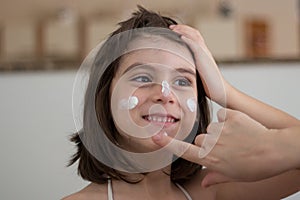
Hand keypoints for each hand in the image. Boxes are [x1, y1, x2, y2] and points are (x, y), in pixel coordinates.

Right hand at [152, 108, 282, 185]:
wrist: (275, 149)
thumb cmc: (257, 165)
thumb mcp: (235, 176)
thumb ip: (215, 177)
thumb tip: (205, 182)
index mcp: (210, 159)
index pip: (183, 150)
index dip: (168, 143)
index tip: (155, 137)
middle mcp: (211, 143)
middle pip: (200, 139)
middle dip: (209, 142)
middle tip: (228, 147)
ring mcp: (219, 128)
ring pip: (212, 127)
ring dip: (221, 131)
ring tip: (238, 137)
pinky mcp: (229, 116)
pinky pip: (222, 115)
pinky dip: (229, 119)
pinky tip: (241, 127)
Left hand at [170, 24, 227, 105]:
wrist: (219, 90)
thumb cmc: (208, 85)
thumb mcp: (197, 73)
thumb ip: (191, 67)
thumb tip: (180, 70)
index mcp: (203, 54)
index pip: (194, 38)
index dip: (184, 32)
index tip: (174, 31)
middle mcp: (205, 51)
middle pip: (194, 33)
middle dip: (182, 28)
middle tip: (171, 26)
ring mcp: (205, 54)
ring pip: (195, 36)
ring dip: (183, 30)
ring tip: (173, 28)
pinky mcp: (204, 58)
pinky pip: (196, 45)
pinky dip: (188, 39)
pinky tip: (181, 36)